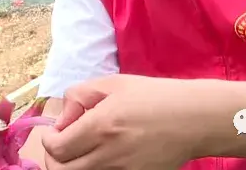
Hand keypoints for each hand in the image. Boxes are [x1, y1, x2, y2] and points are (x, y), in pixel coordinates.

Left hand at [41, 74, 206, 169]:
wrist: (196, 119)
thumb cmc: (155, 97)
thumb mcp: (113, 84)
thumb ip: (78, 96)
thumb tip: (62, 119)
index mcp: (101, 126)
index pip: (56, 148)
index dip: (48, 140)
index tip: (55, 131)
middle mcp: (110, 154)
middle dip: (54, 159)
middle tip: (61, 145)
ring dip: (74, 165)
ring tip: (82, 148)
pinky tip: (102, 156)